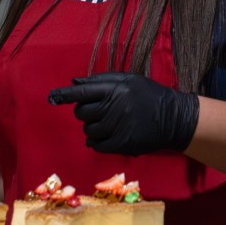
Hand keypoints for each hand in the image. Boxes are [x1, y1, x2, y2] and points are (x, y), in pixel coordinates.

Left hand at [48, 72, 198, 155]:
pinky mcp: (120, 144)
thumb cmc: (149, 95)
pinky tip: (106, 135)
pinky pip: (96, 144)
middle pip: (81, 112)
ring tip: (108, 122)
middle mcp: (113, 107)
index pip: (82, 92)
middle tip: (98, 110)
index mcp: (114, 89)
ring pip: (88, 129)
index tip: (52, 97)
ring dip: (92, 126)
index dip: (64, 95)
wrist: (173, 118)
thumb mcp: (129, 79)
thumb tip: (74, 83)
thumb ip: (101, 80)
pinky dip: (96, 141)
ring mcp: (116, 127)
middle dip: (84, 111)